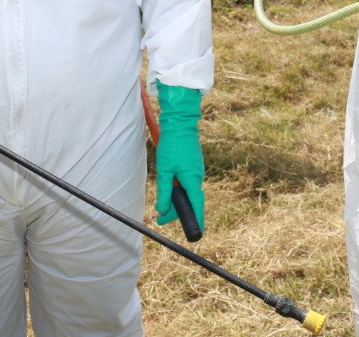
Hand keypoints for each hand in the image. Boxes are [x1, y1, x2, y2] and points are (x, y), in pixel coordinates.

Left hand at [154, 82, 204, 230]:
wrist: (180, 124)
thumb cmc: (172, 146)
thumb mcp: (165, 170)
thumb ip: (165, 191)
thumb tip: (163, 209)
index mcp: (193, 179)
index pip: (196, 205)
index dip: (196, 220)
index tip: (196, 234)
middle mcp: (198, 176)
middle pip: (191, 200)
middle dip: (177, 211)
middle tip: (160, 219)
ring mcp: (196, 170)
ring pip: (188, 192)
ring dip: (176, 199)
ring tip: (161, 205)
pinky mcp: (193, 166)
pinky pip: (188, 183)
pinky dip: (179, 189)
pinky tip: (169, 187)